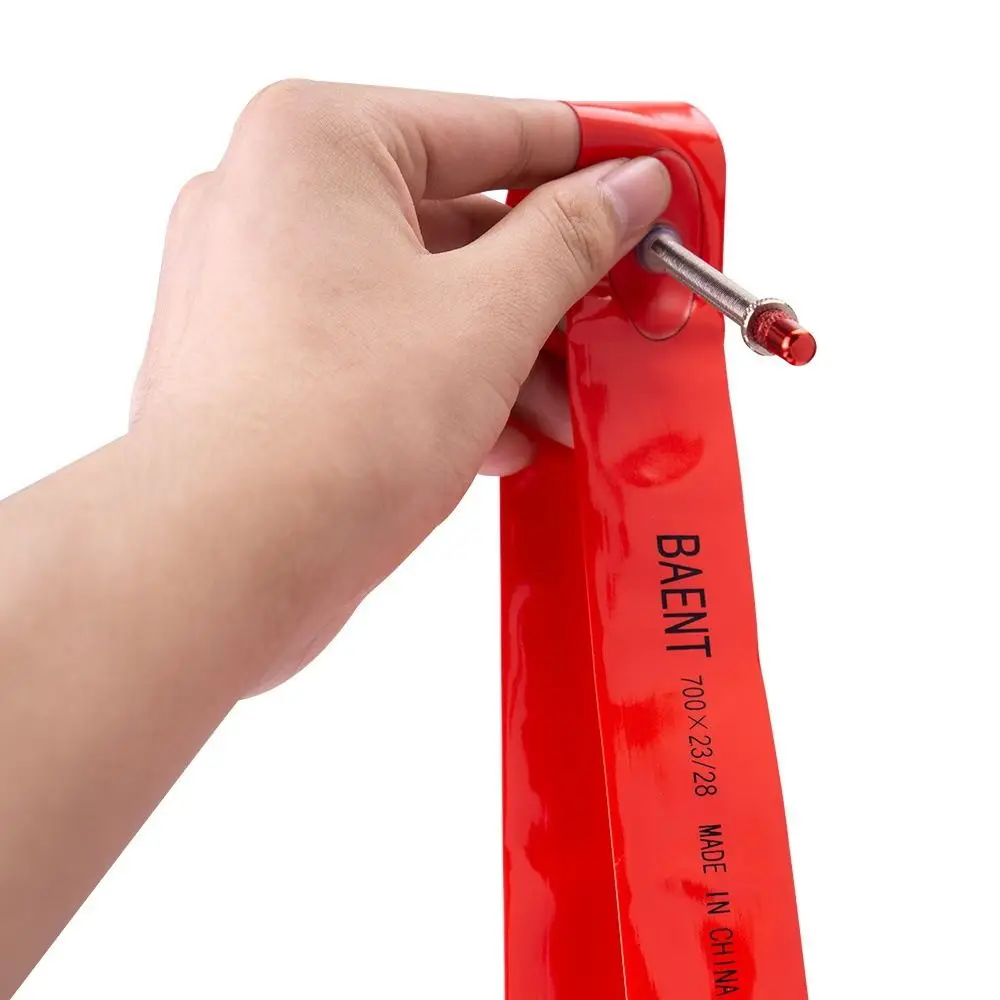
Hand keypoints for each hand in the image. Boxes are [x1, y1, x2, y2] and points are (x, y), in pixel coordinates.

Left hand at [130, 82, 670, 690]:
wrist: (221, 565)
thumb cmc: (322, 432)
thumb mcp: (489, 315)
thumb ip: (568, 239)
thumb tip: (623, 192)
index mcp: (317, 146)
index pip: (491, 127)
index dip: (587, 158)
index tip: (650, 182)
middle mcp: (274, 203)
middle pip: (458, 220)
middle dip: (548, 287)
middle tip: (618, 311)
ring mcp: (262, 287)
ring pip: (424, 295)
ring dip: (508, 351)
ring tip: (565, 405)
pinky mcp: (269, 365)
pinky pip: (384, 350)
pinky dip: (449, 386)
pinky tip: (504, 438)